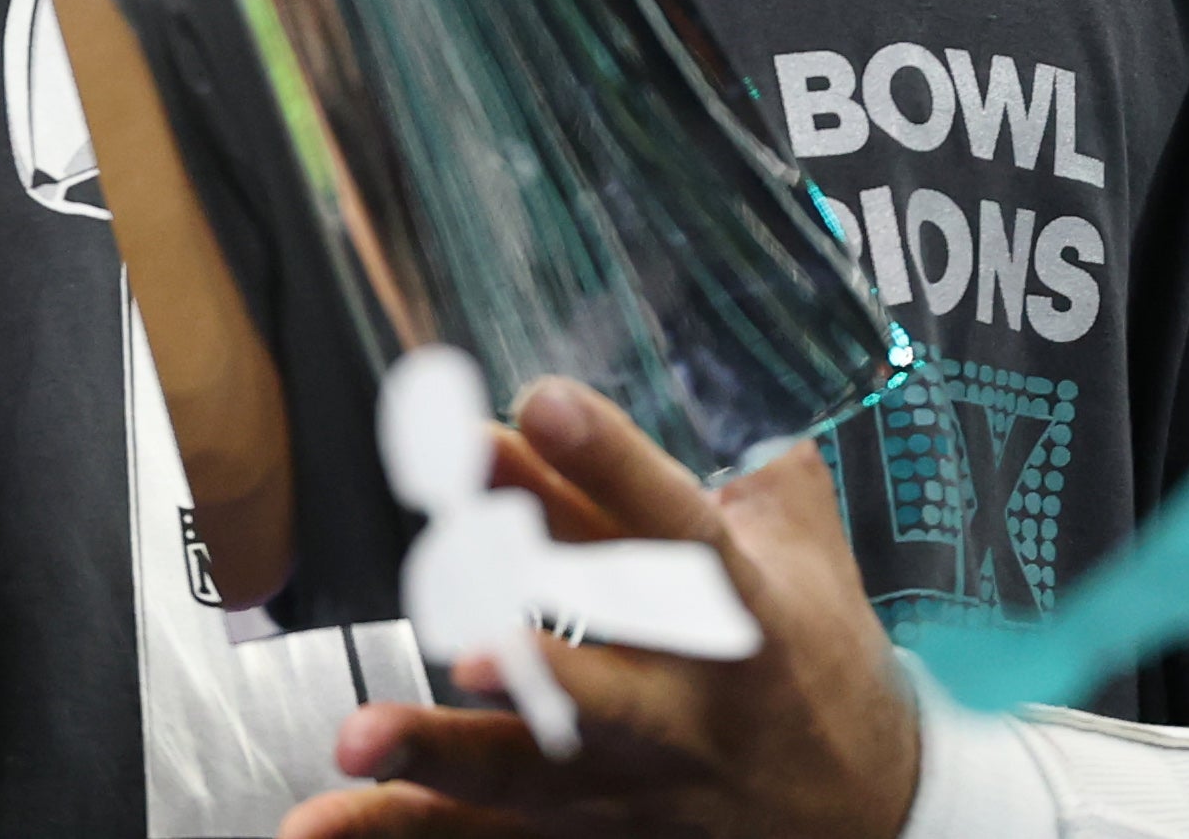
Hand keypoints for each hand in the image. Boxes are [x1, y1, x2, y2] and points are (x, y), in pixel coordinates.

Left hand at [287, 379, 921, 838]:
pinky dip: (400, 828)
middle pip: (604, 669)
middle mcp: (691, 703)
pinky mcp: (594, 829)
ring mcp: (638, 781)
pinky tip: (315, 824)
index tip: (543, 401)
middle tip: (458, 609)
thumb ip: (758, 474)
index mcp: (748, 611)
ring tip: (357, 738)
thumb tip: (740, 393)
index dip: (612, 464)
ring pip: (534, 773)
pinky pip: (489, 834)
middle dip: (533, 650)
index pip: (677, 528)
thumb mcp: (812, 556)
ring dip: (441, 756)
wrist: (874, 818)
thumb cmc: (827, 660)